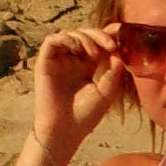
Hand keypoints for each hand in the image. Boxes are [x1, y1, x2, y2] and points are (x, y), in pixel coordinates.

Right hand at [32, 25, 124, 157]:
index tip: (120, 34)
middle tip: (110, 44)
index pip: (97, 43)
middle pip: (85, 34)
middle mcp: (71, 61)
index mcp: (86, 67)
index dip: (108, 35)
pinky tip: (78, 49)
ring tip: (94, 52)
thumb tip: (119, 52)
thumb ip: (114, 71)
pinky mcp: (45, 62)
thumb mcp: (106, 92)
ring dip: (85, 37)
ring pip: (70, 33)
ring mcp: (58, 61)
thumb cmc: (84, 117)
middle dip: (99, 34)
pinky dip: (67, 38)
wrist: (64, 131)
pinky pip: (52, 39)